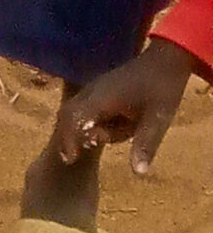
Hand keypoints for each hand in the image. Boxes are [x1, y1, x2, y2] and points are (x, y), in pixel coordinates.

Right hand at [57, 39, 200, 175]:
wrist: (165, 59)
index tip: (70, 160)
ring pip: (76, 110)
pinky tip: (109, 127)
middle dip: (70, 135)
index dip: (69, 140)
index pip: (76, 119)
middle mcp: (92, 91)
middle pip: (68, 114)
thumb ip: (145, 145)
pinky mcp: (99, 88)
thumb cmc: (162, 88)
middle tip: (77, 156)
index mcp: (103, 98)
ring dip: (85, 128)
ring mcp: (94, 87)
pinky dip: (88, 120)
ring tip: (118, 134)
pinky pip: (84, 106)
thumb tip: (138, 173)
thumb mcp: (158, 119)